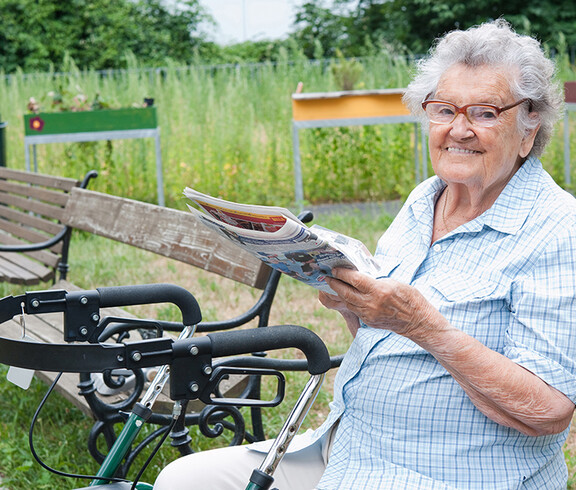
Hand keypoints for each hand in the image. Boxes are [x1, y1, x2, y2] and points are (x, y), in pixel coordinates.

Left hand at [324, 268, 448, 341]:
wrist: (417, 321)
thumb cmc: (409, 297)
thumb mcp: (394, 282)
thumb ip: (375, 280)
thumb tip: (359, 276)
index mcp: (379, 290)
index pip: (355, 280)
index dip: (343, 273)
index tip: (335, 269)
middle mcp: (372, 303)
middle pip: (346, 292)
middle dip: (334, 284)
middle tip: (327, 277)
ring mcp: (369, 314)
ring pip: (348, 302)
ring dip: (339, 293)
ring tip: (332, 285)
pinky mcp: (370, 321)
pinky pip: (355, 310)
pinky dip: (348, 302)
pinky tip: (345, 296)